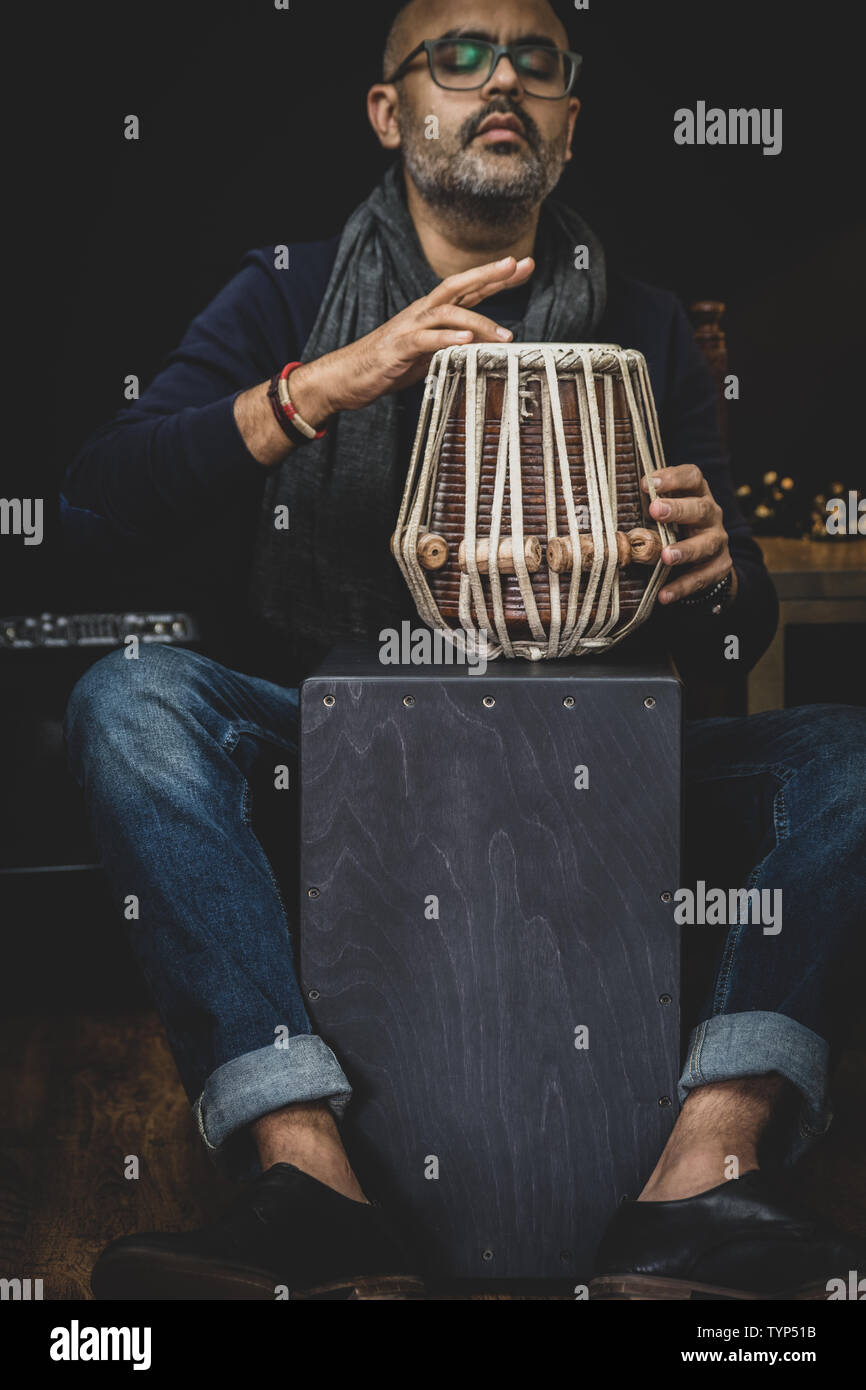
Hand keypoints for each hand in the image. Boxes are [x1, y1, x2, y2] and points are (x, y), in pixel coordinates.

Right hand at [294, 255, 534, 416]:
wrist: (347, 376)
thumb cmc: (388, 364)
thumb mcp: (429, 353)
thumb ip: (453, 344)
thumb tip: (483, 345)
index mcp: (431, 312)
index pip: (468, 288)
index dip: (496, 276)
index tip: (524, 265)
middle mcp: (422, 312)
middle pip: (458, 285)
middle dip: (489, 275)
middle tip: (516, 265)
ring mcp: (409, 327)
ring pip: (447, 312)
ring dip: (478, 321)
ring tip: (504, 335)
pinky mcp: (398, 348)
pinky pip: (425, 340)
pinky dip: (446, 339)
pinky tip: (465, 341)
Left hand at [641, 464, 737, 604]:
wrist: (707, 557)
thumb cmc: (675, 526)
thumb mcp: (664, 511)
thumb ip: (646, 505)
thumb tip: (607, 505)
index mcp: (697, 493)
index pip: (692, 477)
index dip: (673, 477)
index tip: (649, 482)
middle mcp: (711, 515)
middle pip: (700, 508)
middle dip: (678, 510)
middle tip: (656, 511)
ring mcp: (717, 540)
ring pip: (706, 544)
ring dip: (685, 550)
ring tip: (665, 556)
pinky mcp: (719, 566)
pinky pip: (703, 577)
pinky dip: (683, 586)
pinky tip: (664, 594)